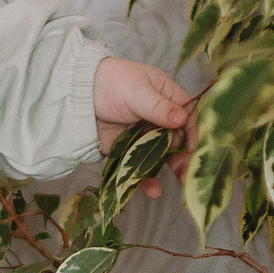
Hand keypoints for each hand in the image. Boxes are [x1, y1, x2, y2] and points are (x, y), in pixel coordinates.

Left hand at [93, 58, 194, 191]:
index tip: (196, 148)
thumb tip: (181, 119)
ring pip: (163, 155)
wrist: (77, 94)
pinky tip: (154, 190)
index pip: (188, 116)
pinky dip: (147, 178)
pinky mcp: (129, 150)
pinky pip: (141, 166)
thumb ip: (158, 107)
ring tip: (183, 182)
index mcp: (168, 97)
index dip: (194, 132)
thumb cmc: (110, 82)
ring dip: (172, 169)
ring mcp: (145, 135)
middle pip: (179, 139)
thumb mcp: (136, 91)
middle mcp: (160, 118)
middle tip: (192, 173)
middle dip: (187, 156)